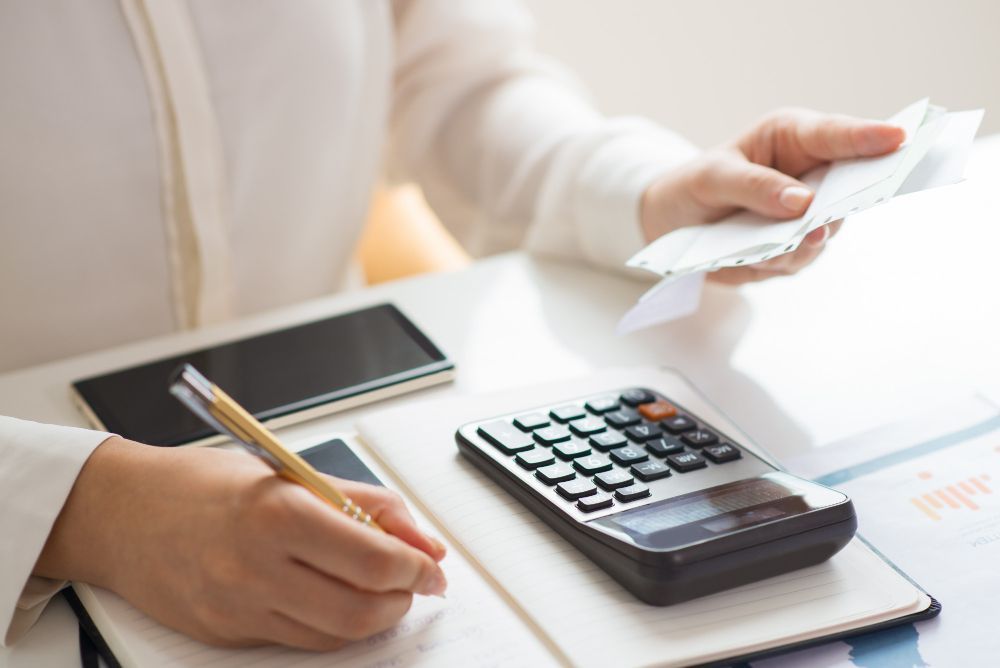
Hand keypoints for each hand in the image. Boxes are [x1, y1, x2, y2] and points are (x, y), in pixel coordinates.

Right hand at [34, 437, 446, 649]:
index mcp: (278, 515)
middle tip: (416, 582)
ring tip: (380, 590)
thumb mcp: (291, 473)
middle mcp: (256, 568)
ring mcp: (238, 609)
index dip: (417, 567)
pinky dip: (332, 626)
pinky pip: (298, 642)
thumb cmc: (203, 483)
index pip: (374, 559)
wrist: (119, 514)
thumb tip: (422, 539)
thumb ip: (364, 504)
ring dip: (373, 617)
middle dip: (403, 599)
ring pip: (334, 635)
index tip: (432, 564)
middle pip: (360, 609)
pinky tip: (337, 599)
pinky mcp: (226, 634)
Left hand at [640, 108, 904, 283]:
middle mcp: (809, 175)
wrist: (671, 224)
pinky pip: (800, 258)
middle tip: (841, 209)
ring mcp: (806, 216)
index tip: (899, 137)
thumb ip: (755, 186)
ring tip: (788, 242)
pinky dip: (782, 260)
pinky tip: (763, 257)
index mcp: (792, 139)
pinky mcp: (793, 249)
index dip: (868, 137)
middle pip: (849, 186)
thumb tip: (802, 202)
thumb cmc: (694, 185)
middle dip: (850, 198)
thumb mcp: (712, 178)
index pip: (835, 135)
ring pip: (825, 230)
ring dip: (806, 239)